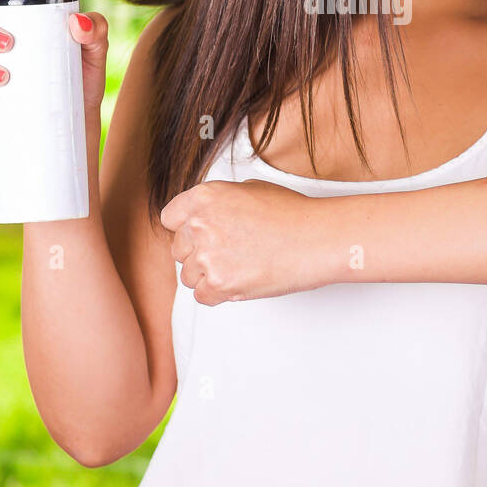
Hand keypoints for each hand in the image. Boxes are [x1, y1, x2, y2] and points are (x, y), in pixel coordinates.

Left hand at [160, 179, 322, 305]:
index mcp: (204, 197)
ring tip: (239, 266)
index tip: (197, 235)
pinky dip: (218, 294)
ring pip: (189, 276)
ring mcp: (207, 256)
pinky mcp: (218, 284)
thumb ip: (219, 203)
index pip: (170, 218)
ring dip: (208, 275)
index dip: (185, 228)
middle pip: (178, 250)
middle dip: (198, 253)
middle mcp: (200, 225)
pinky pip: (202, 297)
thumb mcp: (249, 189)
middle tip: (228, 252)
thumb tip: (207, 216)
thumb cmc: (292, 214)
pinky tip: (239, 280)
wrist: (316, 239)